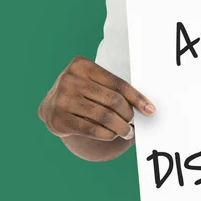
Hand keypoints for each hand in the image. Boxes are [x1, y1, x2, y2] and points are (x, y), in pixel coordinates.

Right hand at [39, 56, 154, 141]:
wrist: (50, 107)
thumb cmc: (82, 93)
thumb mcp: (94, 83)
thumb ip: (114, 90)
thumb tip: (145, 107)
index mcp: (82, 65)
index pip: (118, 83)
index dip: (137, 98)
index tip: (150, 110)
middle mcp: (70, 80)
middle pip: (113, 100)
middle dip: (128, 114)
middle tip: (134, 123)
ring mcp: (62, 100)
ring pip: (104, 116)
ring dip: (121, 127)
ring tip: (127, 132)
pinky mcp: (58, 119)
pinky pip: (92, 129)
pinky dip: (107, 134)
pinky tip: (113, 135)